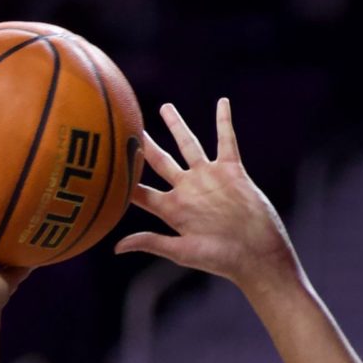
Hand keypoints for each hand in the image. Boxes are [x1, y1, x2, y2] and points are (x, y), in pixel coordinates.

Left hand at [117, 99, 298, 294]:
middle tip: (130, 125)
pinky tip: (222, 102)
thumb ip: (152, 242)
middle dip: (145, 145)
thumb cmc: (221, 259)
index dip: (123, 180)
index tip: (105, 163)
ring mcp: (209, 178)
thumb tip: (116, 247)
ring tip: (165, 107)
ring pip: (189, 144)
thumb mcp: (183, 252)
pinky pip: (226, 140)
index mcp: (172, 209)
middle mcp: (188, 189)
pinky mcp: (232, 171)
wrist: (258, 253)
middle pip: (160, 161)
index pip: (141, 192)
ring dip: (177, 125)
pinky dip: (224, 121)